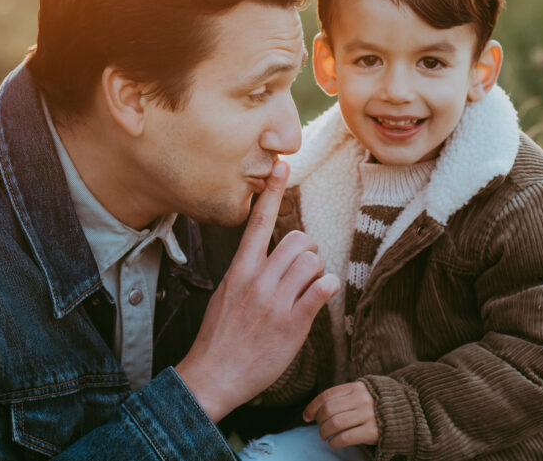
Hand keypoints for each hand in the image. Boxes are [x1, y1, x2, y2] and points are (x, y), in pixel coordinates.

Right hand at [175, 160, 339, 422]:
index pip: (258, 221)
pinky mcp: (293, 323)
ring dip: (318, 272)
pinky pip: (323, 289)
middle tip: (305, 270)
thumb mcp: (226, 294)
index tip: (281, 165)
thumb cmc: (220, 337)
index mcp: (240, 269)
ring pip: (313, 262)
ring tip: (309, 289)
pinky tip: (321, 297)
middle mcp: (258, 280)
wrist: (213, 376)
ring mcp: (276, 301)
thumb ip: (248, 272)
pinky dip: (328, 289)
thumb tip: (268, 256)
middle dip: (309, 251)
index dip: (272, 191)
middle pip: (300, 240)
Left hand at [304, 381, 377, 447]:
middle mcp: (361, 399)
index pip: (327, 395)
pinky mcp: (373, 431)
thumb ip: (343, 397)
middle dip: (319, 422)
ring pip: (335, 423)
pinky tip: (334, 443)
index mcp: (356, 387)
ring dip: (324, 432)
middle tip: (320, 429)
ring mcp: (368, 414)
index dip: (313, 406)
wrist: (406, 413)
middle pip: (329, 409)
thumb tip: (314, 411)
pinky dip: (335, 442)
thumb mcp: (362, 394)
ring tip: (325, 436)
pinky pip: (346, 437)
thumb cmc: (376, 405)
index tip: (306, 416)